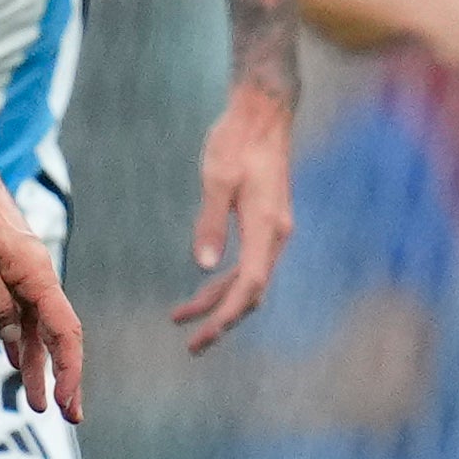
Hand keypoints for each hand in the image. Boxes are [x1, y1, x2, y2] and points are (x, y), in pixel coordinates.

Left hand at [0, 124, 87, 423]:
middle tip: (65, 416)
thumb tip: (13, 339)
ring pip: (36, 327)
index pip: (65, 331)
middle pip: (57, 334)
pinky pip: (17, 312)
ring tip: (38, 402)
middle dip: (62, 376)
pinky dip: (19, 339)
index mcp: (37, 273)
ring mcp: (20, 273)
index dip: (70, 371)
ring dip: (37, 364)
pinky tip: (15, 361)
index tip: (67, 403)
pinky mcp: (3, 269)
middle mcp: (36, 275)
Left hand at [173, 81, 295, 352]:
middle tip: (191, 346)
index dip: (226, 315)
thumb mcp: (217, 177)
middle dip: (221, 319)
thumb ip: (210, 222)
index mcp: (266, 226)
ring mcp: (274, 228)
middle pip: (251, 290)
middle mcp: (276, 233)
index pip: (250, 285)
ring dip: (218, 300)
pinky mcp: (266, 221)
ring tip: (182, 318)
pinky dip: (226, 278)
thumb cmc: (237, 139)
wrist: (262, 112)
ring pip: (249, 278)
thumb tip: (203, 265)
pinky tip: (204, 284)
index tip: (202, 336)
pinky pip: (249, 261)